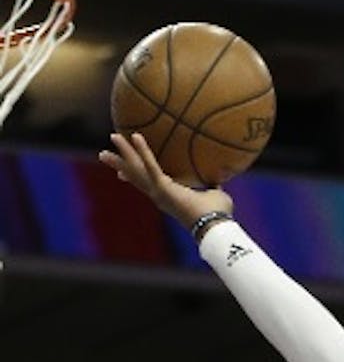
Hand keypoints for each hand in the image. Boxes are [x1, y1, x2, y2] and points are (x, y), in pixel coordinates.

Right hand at [99, 132, 233, 227]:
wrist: (215, 225)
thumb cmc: (218, 214)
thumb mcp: (215, 194)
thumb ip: (213, 186)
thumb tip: (221, 178)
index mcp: (168, 197)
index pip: (146, 185)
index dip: (133, 178)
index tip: (121, 174)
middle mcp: (159, 195)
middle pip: (134, 176)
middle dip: (120, 164)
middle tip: (104, 154)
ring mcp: (158, 191)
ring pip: (136, 168)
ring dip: (124, 152)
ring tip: (113, 136)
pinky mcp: (162, 186)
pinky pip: (150, 165)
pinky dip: (143, 150)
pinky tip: (134, 136)